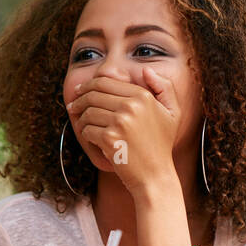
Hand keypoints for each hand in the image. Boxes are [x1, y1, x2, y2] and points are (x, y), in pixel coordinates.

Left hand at [68, 67, 179, 194]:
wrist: (155, 176)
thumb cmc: (161, 145)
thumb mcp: (172, 112)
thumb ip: (164, 87)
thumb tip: (145, 70)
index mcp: (142, 96)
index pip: (106, 82)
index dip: (89, 85)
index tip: (80, 91)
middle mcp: (131, 106)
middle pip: (93, 94)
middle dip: (79, 99)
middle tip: (72, 106)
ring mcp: (120, 122)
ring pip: (88, 112)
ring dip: (82, 119)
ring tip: (83, 124)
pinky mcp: (109, 139)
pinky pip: (87, 131)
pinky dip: (86, 135)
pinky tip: (92, 140)